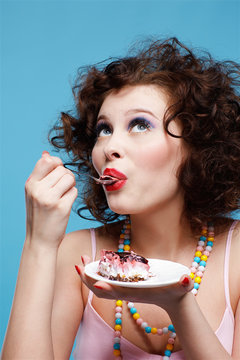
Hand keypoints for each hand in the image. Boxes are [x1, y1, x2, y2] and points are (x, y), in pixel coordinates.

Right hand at [25, 151, 77, 249]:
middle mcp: (38, 189)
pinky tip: (65, 204)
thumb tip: (47, 154)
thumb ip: (41, 174)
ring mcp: (49, 198)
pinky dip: (73, 196)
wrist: (40, 240)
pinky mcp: (61, 207)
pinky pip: (74, 191)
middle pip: (62, 169)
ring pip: (70, 178)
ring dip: (71, 185)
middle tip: (62, 188)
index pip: (47, 161)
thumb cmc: (39, 214)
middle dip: (66, 176)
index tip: (58, 172)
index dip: (57, 163)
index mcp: (30, 184)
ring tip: (64, 194)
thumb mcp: (34, 193)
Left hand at [75, 256, 193, 311]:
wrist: (175, 299)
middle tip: (79, 264)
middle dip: (90, 279)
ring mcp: (124, 289)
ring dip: (90, 274)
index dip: (107, 288)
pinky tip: (94, 260)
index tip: (95, 282)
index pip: (120, 292)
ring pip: (102, 285)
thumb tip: (185, 280)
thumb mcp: (182, 286)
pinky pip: (106, 279)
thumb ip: (184, 283)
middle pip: (104, 289)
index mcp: (139, 292)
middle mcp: (128, 292)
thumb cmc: (178, 290)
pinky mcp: (124, 284)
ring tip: (82, 259)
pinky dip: (97, 271)